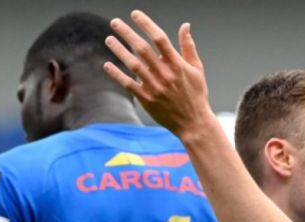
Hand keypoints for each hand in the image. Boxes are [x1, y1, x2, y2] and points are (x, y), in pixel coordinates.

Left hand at [104, 10, 218, 142]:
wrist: (193, 123)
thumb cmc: (196, 95)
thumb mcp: (197, 69)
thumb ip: (189, 47)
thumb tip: (185, 26)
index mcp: (177, 64)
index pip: (160, 38)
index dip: (146, 24)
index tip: (135, 14)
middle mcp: (165, 74)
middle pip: (142, 48)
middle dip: (127, 33)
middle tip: (115, 22)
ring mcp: (155, 87)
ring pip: (133, 64)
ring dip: (119, 50)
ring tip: (109, 39)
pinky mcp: (147, 99)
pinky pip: (128, 84)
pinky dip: (117, 74)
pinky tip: (107, 65)